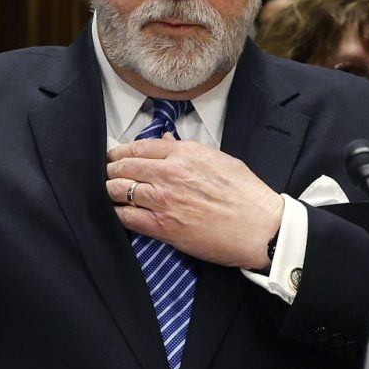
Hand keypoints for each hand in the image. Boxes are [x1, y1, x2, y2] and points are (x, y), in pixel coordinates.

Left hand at [106, 139, 282, 269]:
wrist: (260, 228)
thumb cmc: (247, 195)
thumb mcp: (220, 160)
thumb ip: (189, 150)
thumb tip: (166, 140)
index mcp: (185, 153)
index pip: (140, 146)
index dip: (121, 151)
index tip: (114, 155)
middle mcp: (170, 173)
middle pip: (124, 166)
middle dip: (111, 170)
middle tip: (108, 174)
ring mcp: (164, 201)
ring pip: (120, 190)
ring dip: (111, 191)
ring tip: (110, 193)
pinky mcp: (163, 227)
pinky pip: (128, 217)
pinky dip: (119, 213)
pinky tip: (119, 212)